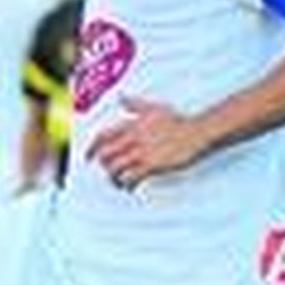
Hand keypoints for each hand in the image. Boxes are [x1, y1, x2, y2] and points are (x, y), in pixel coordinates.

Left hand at [84, 97, 209, 189]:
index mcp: (132, 125)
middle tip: (109, 172)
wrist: (196, 132)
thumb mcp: (154, 108)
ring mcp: (142, 152)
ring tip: (119, 182)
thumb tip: (121, 97)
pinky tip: (130, 187)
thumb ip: (135, 104)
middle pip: (105, 154)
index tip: (88, 157)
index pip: (103, 136)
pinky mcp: (152, 164)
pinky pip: (131, 177)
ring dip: (113, 177)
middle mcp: (133, 138)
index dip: (92, 148)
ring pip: (115, 168)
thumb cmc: (177, 121)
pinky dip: (126, 184)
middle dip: (103, 165)